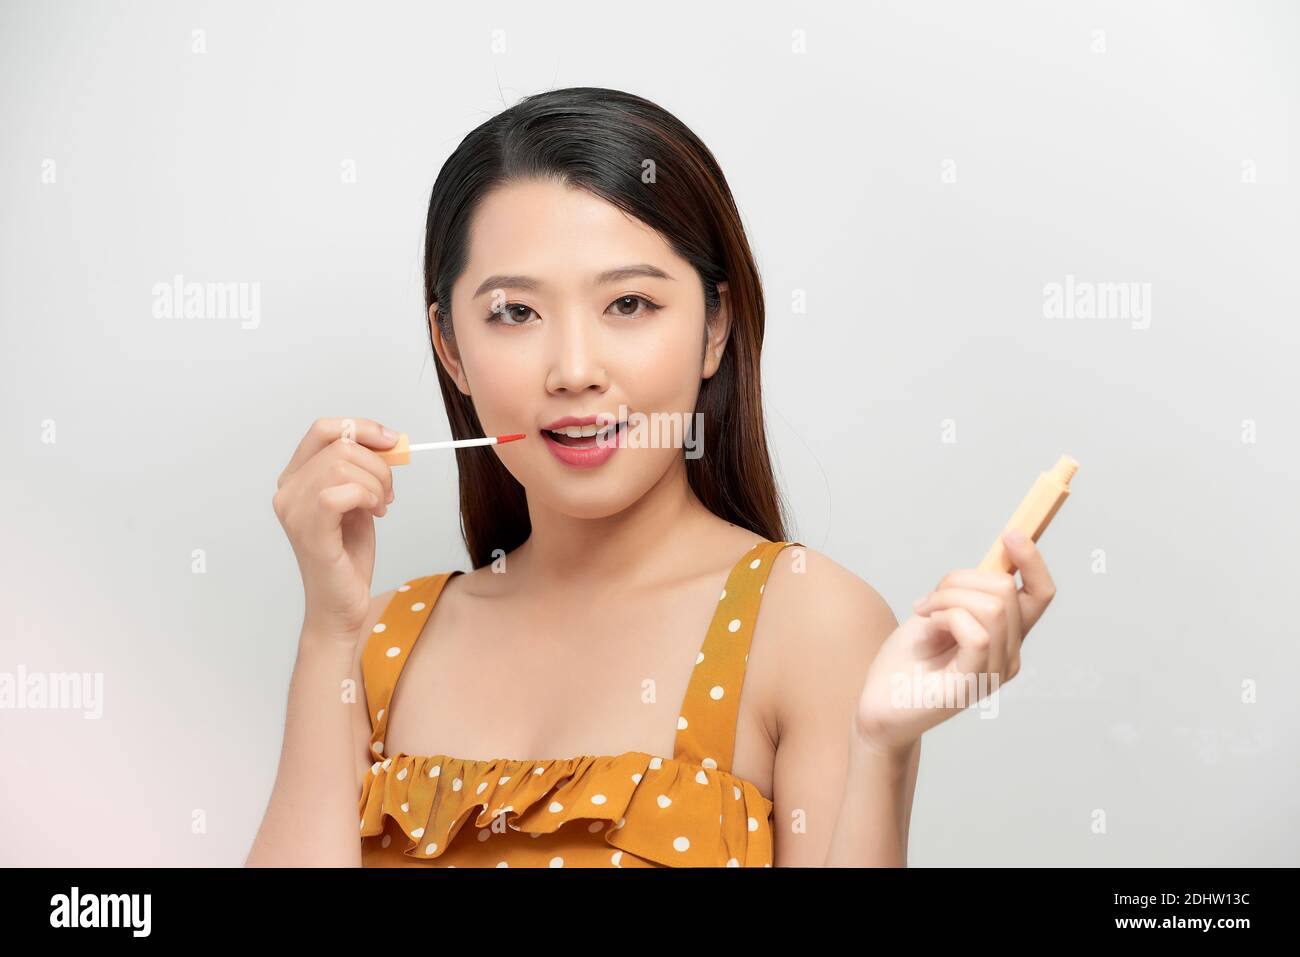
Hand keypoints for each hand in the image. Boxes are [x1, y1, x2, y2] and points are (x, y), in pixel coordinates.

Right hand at [271, 417, 398, 640]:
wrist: (342, 603)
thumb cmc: (347, 555)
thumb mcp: (357, 500)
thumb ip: (361, 469)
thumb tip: (386, 440)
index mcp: (295, 479)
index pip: (324, 429)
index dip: (361, 427)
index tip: (391, 441)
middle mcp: (287, 491)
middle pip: (340, 446)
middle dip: (378, 464)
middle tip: (388, 492)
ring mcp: (294, 510)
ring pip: (343, 465)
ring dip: (376, 482)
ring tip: (380, 505)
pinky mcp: (309, 530)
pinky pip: (341, 491)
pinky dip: (367, 496)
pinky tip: (374, 513)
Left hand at [853, 529, 1057, 757]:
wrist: (878, 709)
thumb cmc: (904, 663)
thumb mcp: (936, 615)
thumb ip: (964, 595)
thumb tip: (993, 561)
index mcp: (1005, 637)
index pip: (1039, 594)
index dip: (1032, 560)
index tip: (1012, 533)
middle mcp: (1009, 655)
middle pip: (1006, 589)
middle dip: (960, 579)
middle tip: (928, 600)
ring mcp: (995, 671)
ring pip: (992, 606)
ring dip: (947, 597)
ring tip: (924, 614)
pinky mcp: (975, 684)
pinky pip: (976, 632)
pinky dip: (946, 616)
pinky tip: (926, 628)